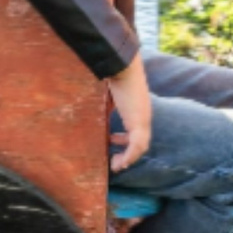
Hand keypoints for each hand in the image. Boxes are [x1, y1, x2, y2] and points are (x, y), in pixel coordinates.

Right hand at [106, 55, 152, 172]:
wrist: (122, 67)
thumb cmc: (112, 75)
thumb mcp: (106, 95)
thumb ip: (104, 104)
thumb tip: (89, 109)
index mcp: (137, 108)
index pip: (136, 129)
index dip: (126, 138)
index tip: (111, 140)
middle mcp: (143, 115)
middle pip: (141, 140)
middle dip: (128, 152)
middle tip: (115, 159)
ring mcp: (143, 120)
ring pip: (140, 146)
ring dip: (129, 158)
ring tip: (116, 165)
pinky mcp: (139, 124)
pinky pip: (137, 146)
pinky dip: (129, 156)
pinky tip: (120, 163)